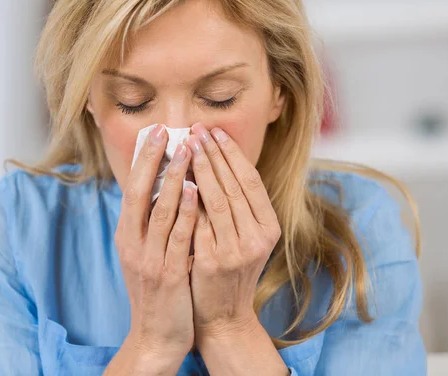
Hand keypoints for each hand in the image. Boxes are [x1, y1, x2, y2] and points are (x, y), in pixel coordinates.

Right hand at [114, 124, 197, 362]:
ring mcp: (149, 259)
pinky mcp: (168, 274)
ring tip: (186, 149)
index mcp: (126, 237)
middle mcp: (132, 244)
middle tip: (166, 130)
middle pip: (139, 193)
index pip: (131, 190)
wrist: (155, 335)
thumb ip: (149, 225)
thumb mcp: (144, 254)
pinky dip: (187, 211)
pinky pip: (178, 237)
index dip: (143, 160)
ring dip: (174, 178)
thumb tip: (163, 188)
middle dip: (153, 160)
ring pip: (160, 210)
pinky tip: (196, 190)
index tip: (156, 133)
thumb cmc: (155, 291)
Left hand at [185, 123, 281, 341]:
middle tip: (196, 129)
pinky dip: (190, 197)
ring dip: (201, 168)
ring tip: (186, 144)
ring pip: (218, 199)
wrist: (223, 318)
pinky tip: (178, 177)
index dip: (233, 154)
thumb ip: (237, 208)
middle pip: (234, 185)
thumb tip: (214, 164)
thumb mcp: (244, 239)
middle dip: (214, 153)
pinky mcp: (214, 261)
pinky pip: (200, 221)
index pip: (250, 181)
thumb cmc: (229, 272)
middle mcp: (258, 237)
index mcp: (269, 228)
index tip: (215, 132)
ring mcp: (237, 250)